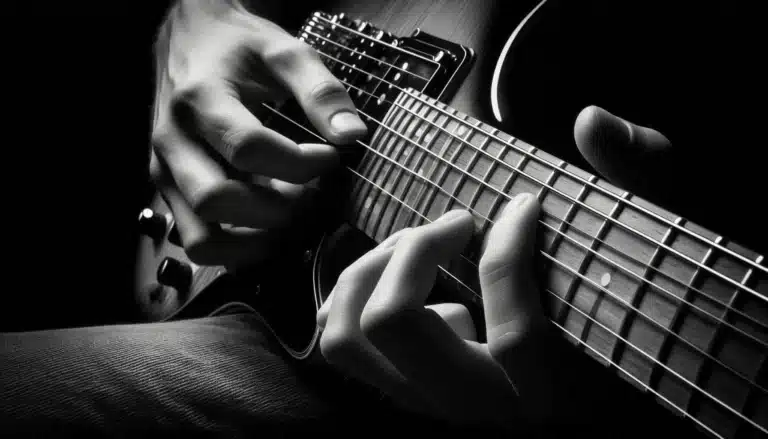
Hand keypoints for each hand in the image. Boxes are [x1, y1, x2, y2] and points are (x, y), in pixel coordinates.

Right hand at [149, 0, 366, 266]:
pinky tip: (266, 229)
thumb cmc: (238, 47)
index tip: (330, 158)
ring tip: (286, 216)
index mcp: (201, 98)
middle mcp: (173, 140)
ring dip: (253, 241)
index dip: (298, 164)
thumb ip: (320, 90)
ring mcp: (165, 171)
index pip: (248, 149)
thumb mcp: (284, 51)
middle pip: (217, 199)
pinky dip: (235, 249)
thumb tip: (353, 136)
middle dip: (276, 208)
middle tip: (308, 194)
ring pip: (201, 237)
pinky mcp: (168, 191)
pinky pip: (197, 242)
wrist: (189, 40)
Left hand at [316, 104, 673, 430]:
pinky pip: (338, 337)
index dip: (510, 250)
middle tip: (456, 222)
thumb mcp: (641, 250)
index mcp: (543, 397)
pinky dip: (354, 293)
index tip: (525, 204)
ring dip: (371, 271)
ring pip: (347, 335)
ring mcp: (423, 401)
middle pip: (395, 323)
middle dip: (415, 250)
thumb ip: (637, 178)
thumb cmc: (617, 320)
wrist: (585, 390)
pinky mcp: (396, 387)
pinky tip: (401, 274)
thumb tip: (593, 121)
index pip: (514, 334)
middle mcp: (473, 410)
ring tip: (418, 244)